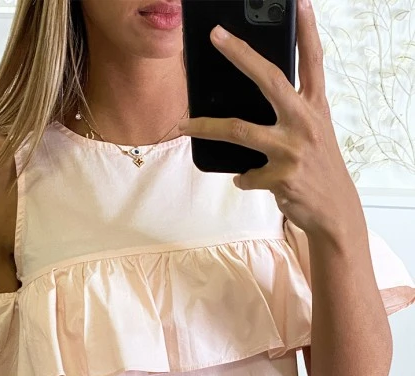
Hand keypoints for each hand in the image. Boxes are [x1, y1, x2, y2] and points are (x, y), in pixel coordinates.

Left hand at [178, 0, 362, 238]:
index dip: (307, 31)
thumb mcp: (315, 133)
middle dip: (241, 54)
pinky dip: (242, 178)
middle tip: (217, 37)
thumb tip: (250, 105)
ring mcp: (293, 150)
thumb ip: (292, 114)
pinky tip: (245, 179)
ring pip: (239, 130)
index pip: (313, 61)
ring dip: (206, 127)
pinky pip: (246, 175)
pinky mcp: (281, 177)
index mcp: (315, 107)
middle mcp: (305, 122)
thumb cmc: (319, 168)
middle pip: (269, 79)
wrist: (334, 211)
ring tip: (184, 124)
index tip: (299, 3)